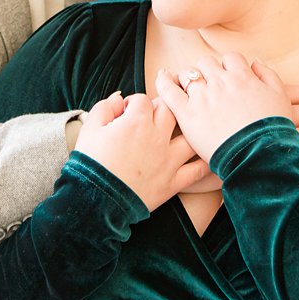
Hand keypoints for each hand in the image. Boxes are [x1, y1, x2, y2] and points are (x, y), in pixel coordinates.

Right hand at [74, 92, 211, 211]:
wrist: (95, 201)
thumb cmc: (90, 164)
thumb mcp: (90, 129)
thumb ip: (105, 107)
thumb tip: (120, 98)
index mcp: (136, 121)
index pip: (143, 99)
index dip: (134, 103)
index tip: (128, 112)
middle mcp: (157, 137)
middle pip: (171, 110)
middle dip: (163, 108)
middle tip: (154, 116)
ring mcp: (168, 159)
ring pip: (190, 135)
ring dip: (188, 130)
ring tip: (184, 130)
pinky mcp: (173, 182)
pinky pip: (198, 171)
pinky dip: (205, 163)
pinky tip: (208, 156)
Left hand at [155, 54, 292, 163]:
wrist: (259, 156)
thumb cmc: (273, 130)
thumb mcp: (280, 97)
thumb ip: (268, 75)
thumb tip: (254, 63)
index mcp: (242, 77)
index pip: (230, 58)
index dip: (229, 67)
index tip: (229, 78)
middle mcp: (220, 82)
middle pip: (206, 63)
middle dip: (208, 71)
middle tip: (210, 86)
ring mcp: (202, 97)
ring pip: (187, 74)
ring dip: (189, 79)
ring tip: (190, 90)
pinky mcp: (187, 114)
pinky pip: (168, 90)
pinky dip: (164, 82)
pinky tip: (163, 79)